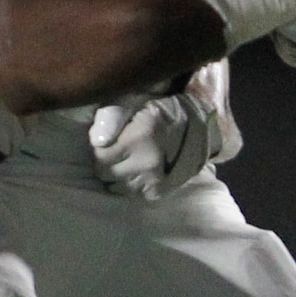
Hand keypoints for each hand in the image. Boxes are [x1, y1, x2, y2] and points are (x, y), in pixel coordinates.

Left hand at [92, 96, 214, 198]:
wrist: (199, 124)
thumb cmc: (160, 109)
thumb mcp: (134, 100)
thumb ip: (111, 116)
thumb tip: (96, 141)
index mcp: (139, 137)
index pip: (100, 156)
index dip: (100, 149)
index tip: (109, 142)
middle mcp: (147, 162)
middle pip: (106, 174)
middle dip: (106, 163)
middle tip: (118, 152)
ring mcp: (155, 180)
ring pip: (117, 187)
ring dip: (118, 176)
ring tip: (128, 162)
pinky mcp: (159, 191)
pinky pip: (133, 195)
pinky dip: (131, 186)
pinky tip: (138, 173)